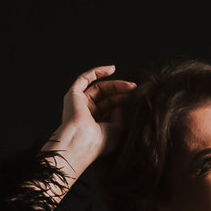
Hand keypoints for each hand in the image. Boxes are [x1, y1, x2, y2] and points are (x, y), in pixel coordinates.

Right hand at [44, 64, 136, 178]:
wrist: (84, 141)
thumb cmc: (101, 141)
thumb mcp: (119, 129)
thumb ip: (123, 115)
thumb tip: (125, 102)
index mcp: (96, 125)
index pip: (112, 109)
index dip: (124, 102)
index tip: (137, 99)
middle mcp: (87, 114)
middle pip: (107, 97)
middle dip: (122, 92)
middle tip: (135, 90)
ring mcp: (79, 104)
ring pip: (99, 88)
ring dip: (115, 85)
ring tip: (130, 85)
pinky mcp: (73, 95)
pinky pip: (85, 79)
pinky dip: (98, 72)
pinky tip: (112, 69)